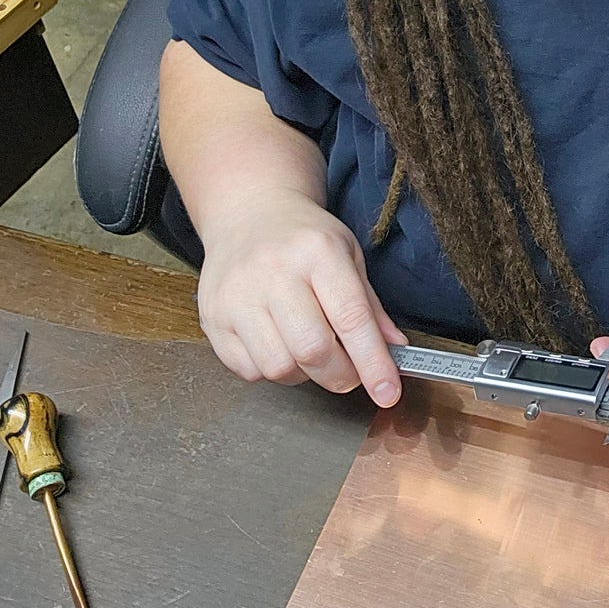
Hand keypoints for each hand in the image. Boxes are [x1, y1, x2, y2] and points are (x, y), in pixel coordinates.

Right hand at [196, 190, 402, 402]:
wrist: (249, 214)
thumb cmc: (304, 238)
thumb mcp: (348, 255)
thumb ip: (370, 306)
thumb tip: (395, 352)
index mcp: (317, 251)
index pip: (351, 318)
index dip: (373, 363)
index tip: (388, 393)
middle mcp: (273, 271)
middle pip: (312, 350)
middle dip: (340, 376)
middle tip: (349, 372)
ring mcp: (237, 295)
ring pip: (279, 367)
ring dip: (304, 374)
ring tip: (309, 350)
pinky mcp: (213, 317)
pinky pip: (249, 370)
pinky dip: (272, 370)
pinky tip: (279, 344)